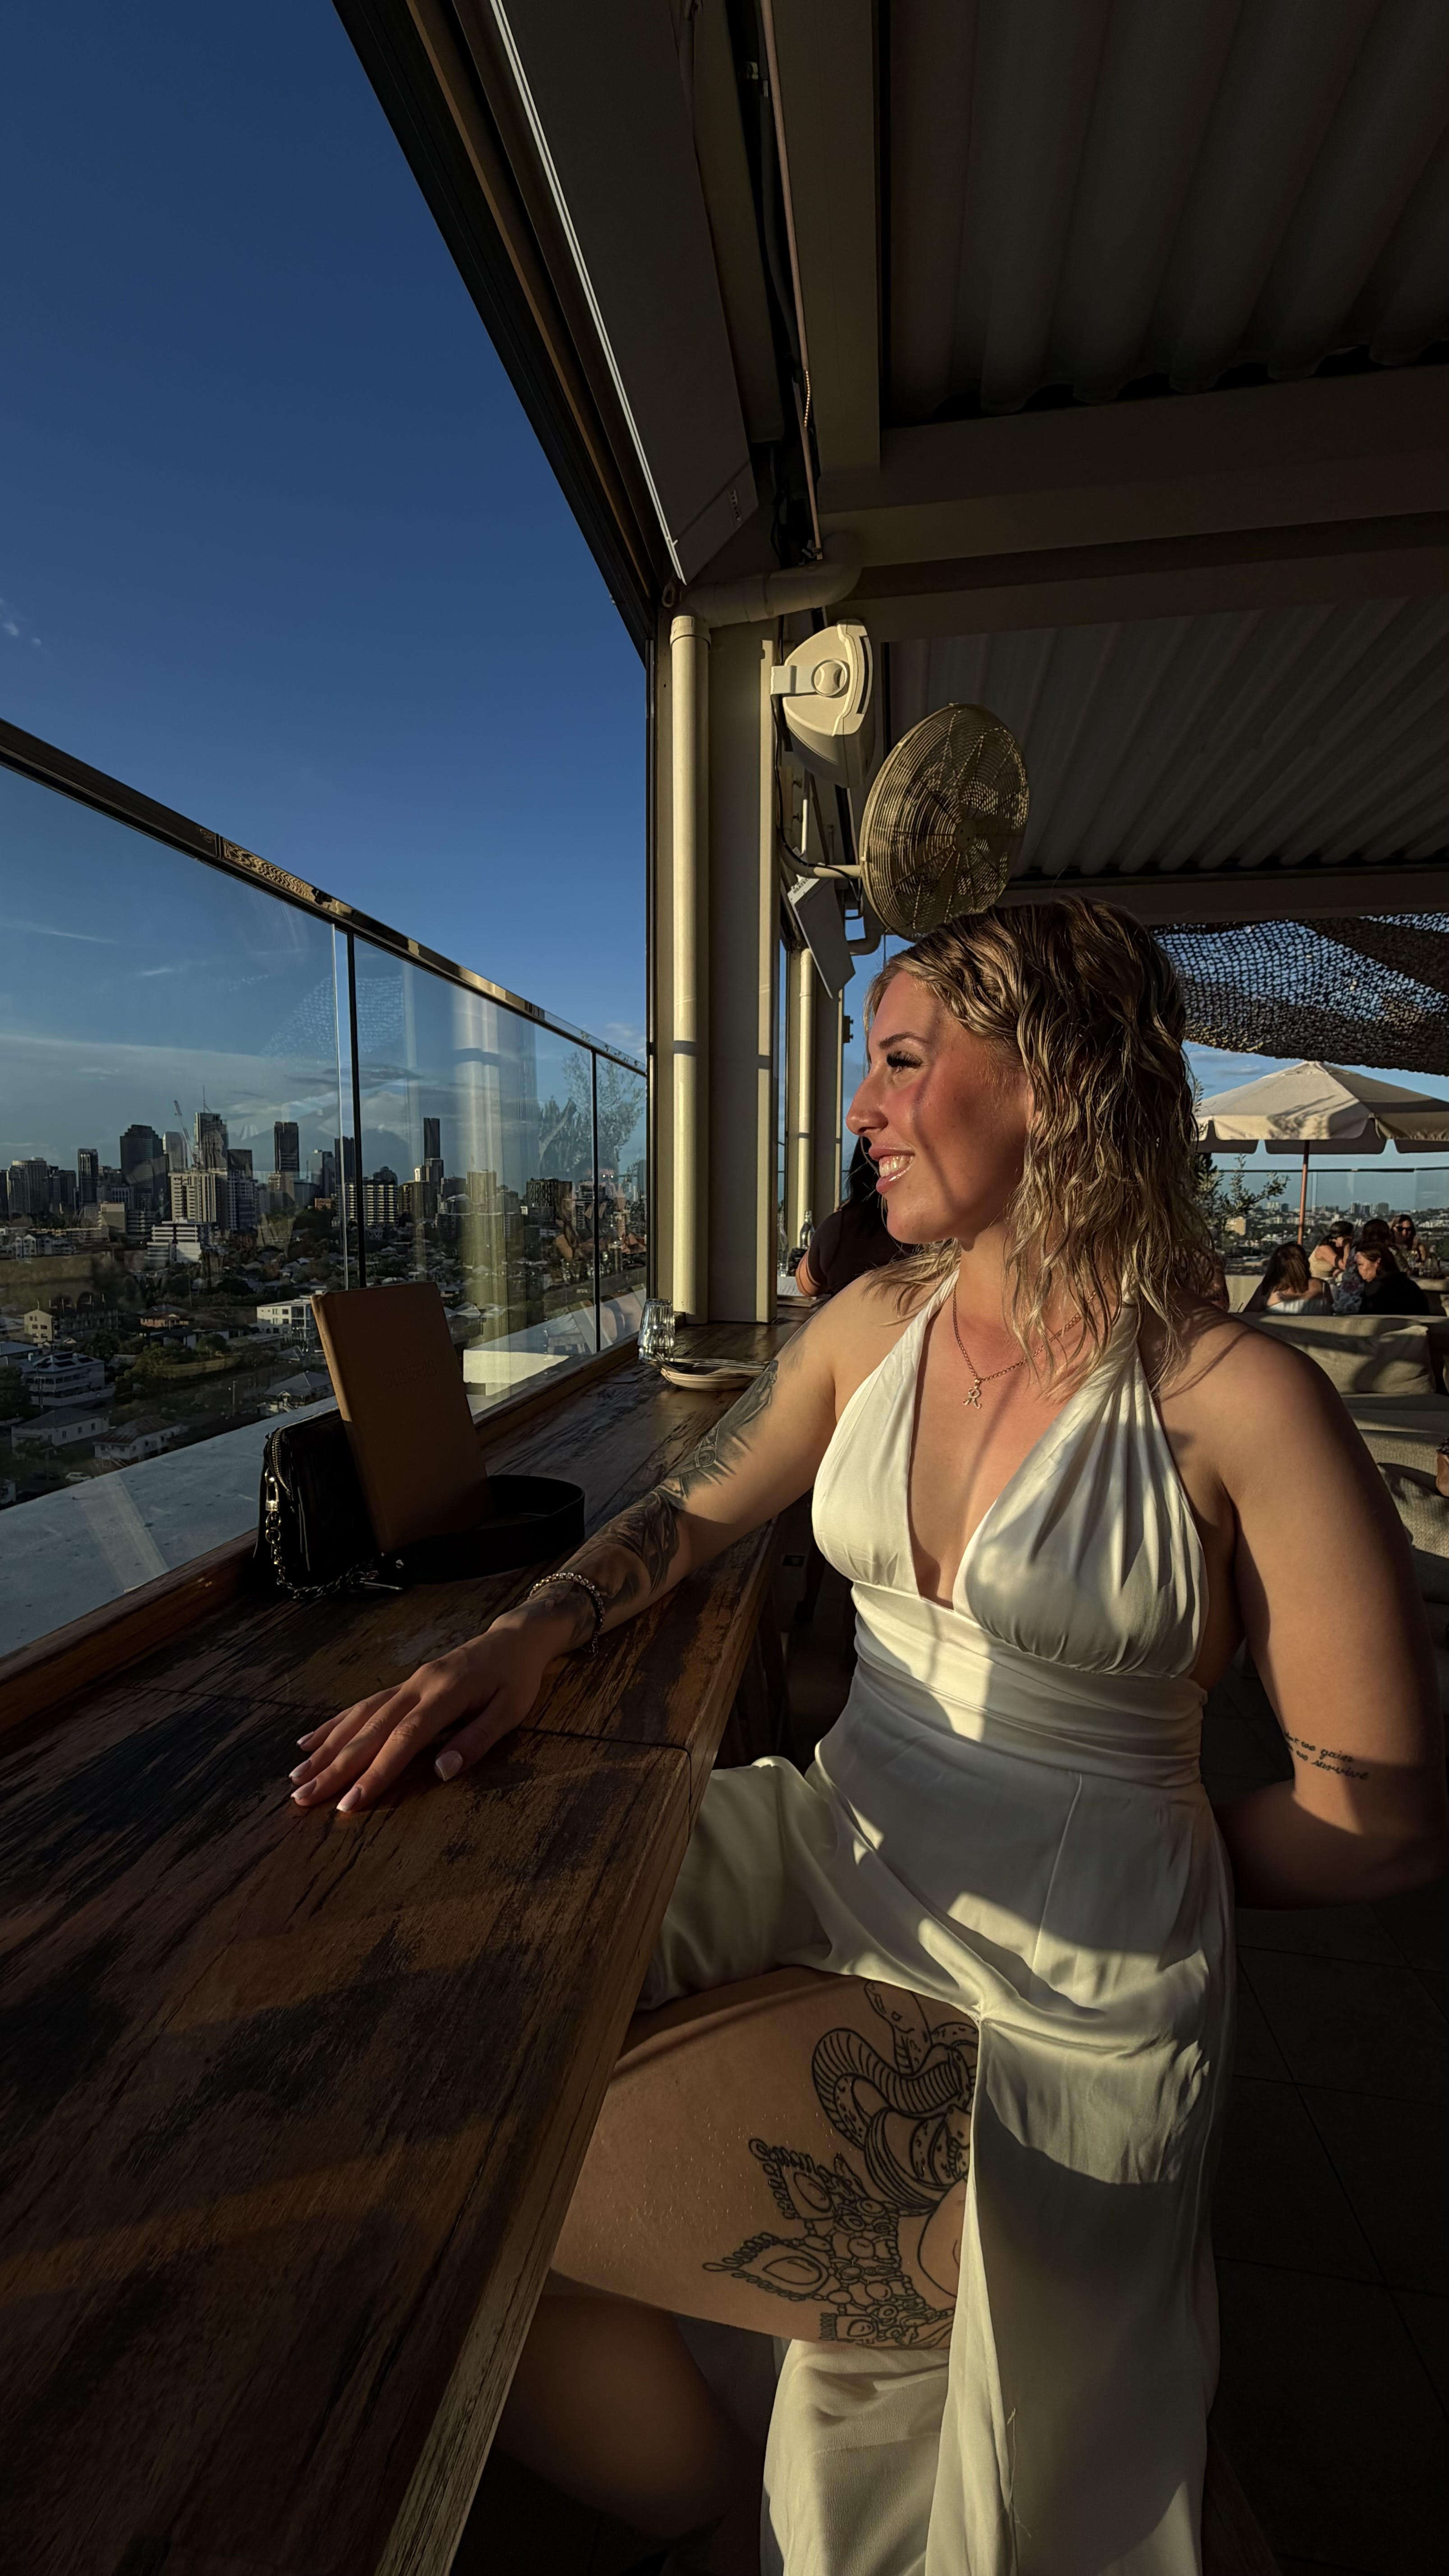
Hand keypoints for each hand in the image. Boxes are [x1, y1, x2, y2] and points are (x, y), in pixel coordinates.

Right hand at [288, 1608, 569, 1813]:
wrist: (513, 1639)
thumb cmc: (515, 1680)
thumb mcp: (511, 1711)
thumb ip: (477, 1739)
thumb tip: (443, 1771)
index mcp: (445, 1695)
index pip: (404, 1738)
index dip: (375, 1771)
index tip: (349, 1803)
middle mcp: (417, 1687)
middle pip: (370, 1730)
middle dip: (335, 1767)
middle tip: (301, 1796)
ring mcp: (406, 1684)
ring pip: (359, 1717)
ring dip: (326, 1747)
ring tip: (296, 1776)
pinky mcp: (403, 1685)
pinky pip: (363, 1705)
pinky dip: (334, 1723)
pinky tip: (310, 1741)